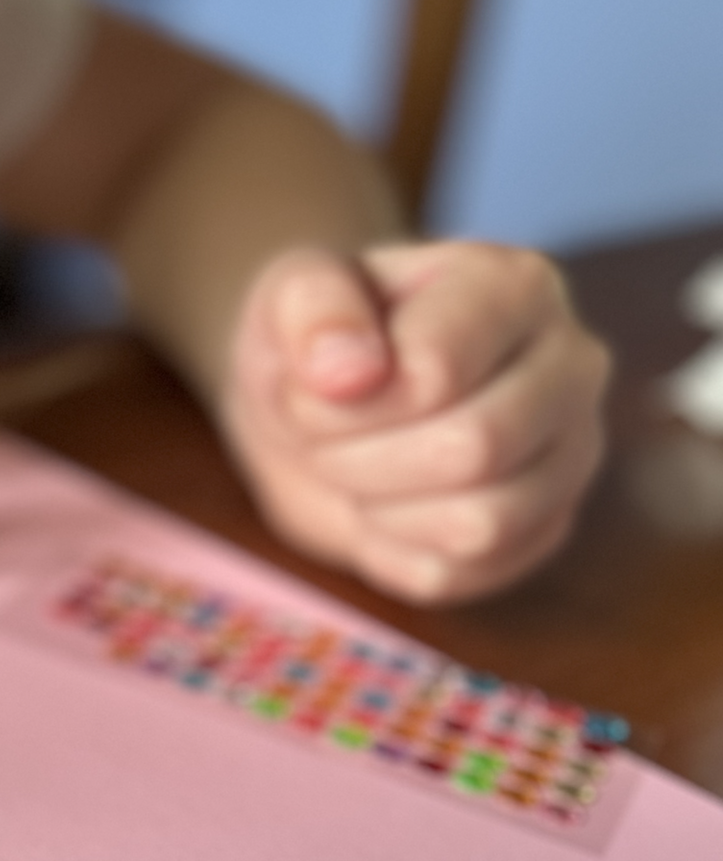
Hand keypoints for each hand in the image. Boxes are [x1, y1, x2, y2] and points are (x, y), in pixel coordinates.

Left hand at [220, 241, 608, 603]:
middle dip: (358, 458)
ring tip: (353, 467)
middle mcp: (572, 364)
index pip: (435, 371)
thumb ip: (314, 307)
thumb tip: (350, 373)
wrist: (315, 411)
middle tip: (319, 438)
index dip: (342, 400)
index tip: (311, 382)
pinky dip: (391, 552)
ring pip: (482, 523)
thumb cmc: (313, 342)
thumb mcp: (289, 295)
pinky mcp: (543, 530)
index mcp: (517, 286)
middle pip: (474, 448)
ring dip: (377, 507)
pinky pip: (462, 573)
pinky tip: (379, 505)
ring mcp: (571, 452)